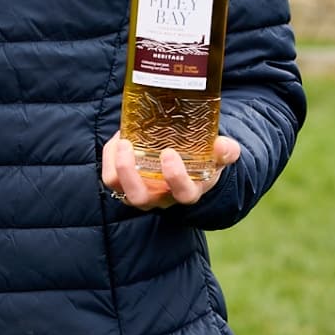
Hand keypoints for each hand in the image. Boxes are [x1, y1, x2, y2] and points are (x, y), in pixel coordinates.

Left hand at [99, 132, 239, 208]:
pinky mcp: (124, 183)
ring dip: (114, 165)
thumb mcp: (219, 156)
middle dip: (129, 174)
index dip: (175, 177)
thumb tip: (224, 146)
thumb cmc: (204, 161)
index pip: (183, 194)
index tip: (169, 153)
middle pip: (139, 197)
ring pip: (117, 187)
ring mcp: (140, 192)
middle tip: (128, 146)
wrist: (187, 165)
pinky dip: (109, 156)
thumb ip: (225, 151)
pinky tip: (119, 137)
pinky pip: (110, 175)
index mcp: (187, 191)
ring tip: (120, 140)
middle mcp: (161, 197)